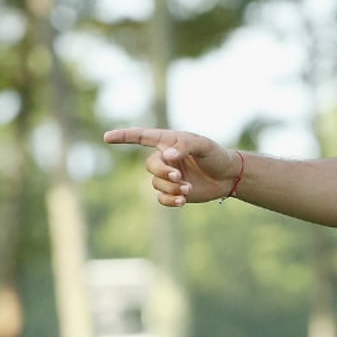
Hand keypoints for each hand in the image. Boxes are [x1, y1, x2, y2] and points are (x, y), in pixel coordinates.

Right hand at [103, 128, 241, 206]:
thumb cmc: (216, 155)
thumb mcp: (203, 145)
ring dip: (171, 186)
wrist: (229, 176)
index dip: (124, 136)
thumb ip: (184, 147)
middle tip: (179, 175)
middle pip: (150, 165)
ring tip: (189, 187)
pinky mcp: (174, 191)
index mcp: (168, 142)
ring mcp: (168, 176)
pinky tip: (182, 200)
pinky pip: (161, 198)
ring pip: (156, 183)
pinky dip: (170, 200)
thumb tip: (167, 155)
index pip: (141, 137)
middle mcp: (165, 158)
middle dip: (163, 172)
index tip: (107, 137)